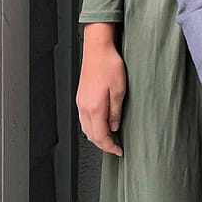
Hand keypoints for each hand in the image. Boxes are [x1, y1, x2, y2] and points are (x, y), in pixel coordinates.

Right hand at [76, 23, 125, 155]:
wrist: (97, 50)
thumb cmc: (109, 65)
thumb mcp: (119, 90)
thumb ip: (115, 111)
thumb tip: (114, 126)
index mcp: (94, 108)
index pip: (100, 136)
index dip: (109, 146)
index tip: (119, 151)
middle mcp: (84, 107)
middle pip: (90, 135)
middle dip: (103, 144)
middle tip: (115, 147)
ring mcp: (81, 102)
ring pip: (86, 128)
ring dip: (97, 136)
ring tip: (110, 138)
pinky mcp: (81, 97)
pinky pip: (84, 118)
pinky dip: (92, 126)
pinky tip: (101, 123)